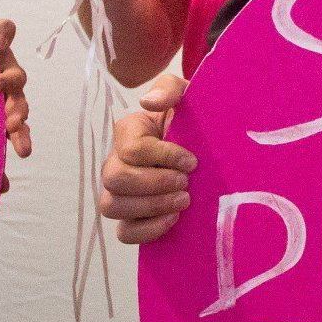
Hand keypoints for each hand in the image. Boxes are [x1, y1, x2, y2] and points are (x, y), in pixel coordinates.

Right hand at [0, 19, 30, 193]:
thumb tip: (0, 190)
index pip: (15, 126)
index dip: (20, 138)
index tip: (22, 153)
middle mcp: (5, 87)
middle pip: (20, 100)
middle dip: (18, 112)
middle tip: (12, 121)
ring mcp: (2, 61)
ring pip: (17, 73)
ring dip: (8, 80)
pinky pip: (5, 31)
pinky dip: (2, 35)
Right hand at [99, 74, 194, 243]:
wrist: (208, 147)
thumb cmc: (195, 120)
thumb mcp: (187, 96)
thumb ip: (169, 89)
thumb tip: (148, 101)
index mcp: (129, 133)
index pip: (131, 148)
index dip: (163, 156)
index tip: (192, 160)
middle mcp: (116, 162)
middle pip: (116, 178)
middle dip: (155, 183)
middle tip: (186, 183)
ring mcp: (120, 192)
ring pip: (112, 206)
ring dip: (152, 206)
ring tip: (184, 201)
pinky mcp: (131, 216)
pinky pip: (124, 233)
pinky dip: (147, 230)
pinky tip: (173, 220)